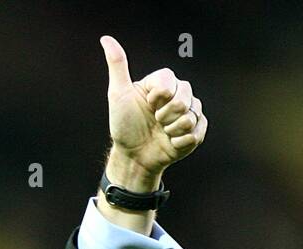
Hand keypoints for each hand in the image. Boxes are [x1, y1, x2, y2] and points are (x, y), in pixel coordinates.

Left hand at [100, 36, 206, 188]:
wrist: (132, 156)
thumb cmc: (124, 125)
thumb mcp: (118, 94)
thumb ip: (117, 65)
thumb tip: (106, 39)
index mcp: (163, 83)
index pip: (170, 80)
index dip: (158, 96)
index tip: (147, 104)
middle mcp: (179, 94)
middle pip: (184, 96)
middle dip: (165, 114)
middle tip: (154, 121)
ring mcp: (190, 112)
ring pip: (192, 115)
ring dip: (172, 129)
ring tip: (162, 132)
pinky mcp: (196, 131)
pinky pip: (197, 132)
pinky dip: (180, 141)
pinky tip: (170, 142)